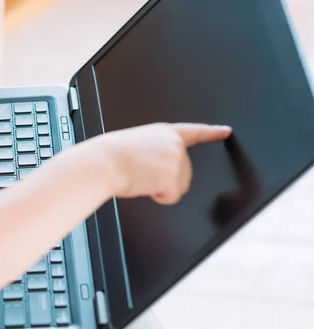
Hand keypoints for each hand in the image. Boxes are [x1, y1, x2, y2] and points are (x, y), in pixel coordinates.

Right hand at [102, 123, 231, 204]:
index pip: (193, 132)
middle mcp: (175, 144)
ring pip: (179, 187)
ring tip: (140, 178)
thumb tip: (157, 170)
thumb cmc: (110, 156)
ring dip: (161, 188)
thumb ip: (155, 151)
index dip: (212, 132)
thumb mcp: (136, 144)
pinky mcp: (175, 178)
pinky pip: (171, 197)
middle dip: (167, 179)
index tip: (225, 131)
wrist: (104, 163)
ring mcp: (178, 161)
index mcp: (164, 133)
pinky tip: (144, 185)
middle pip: (185, 173)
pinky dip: (158, 197)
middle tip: (143, 174)